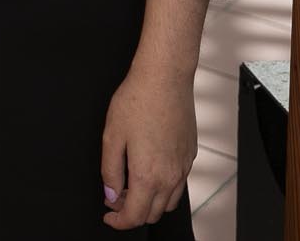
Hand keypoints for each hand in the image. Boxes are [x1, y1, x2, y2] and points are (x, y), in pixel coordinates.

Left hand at [100, 63, 196, 229]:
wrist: (165, 79)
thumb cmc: (137, 101)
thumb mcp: (111, 136)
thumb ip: (110, 171)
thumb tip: (111, 194)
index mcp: (147, 175)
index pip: (135, 216)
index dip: (118, 221)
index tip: (108, 215)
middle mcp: (170, 177)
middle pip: (152, 214)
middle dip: (132, 212)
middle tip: (115, 195)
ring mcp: (183, 167)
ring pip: (167, 203)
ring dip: (149, 202)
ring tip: (131, 184)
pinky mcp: (190, 156)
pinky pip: (178, 185)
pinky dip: (163, 188)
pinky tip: (149, 170)